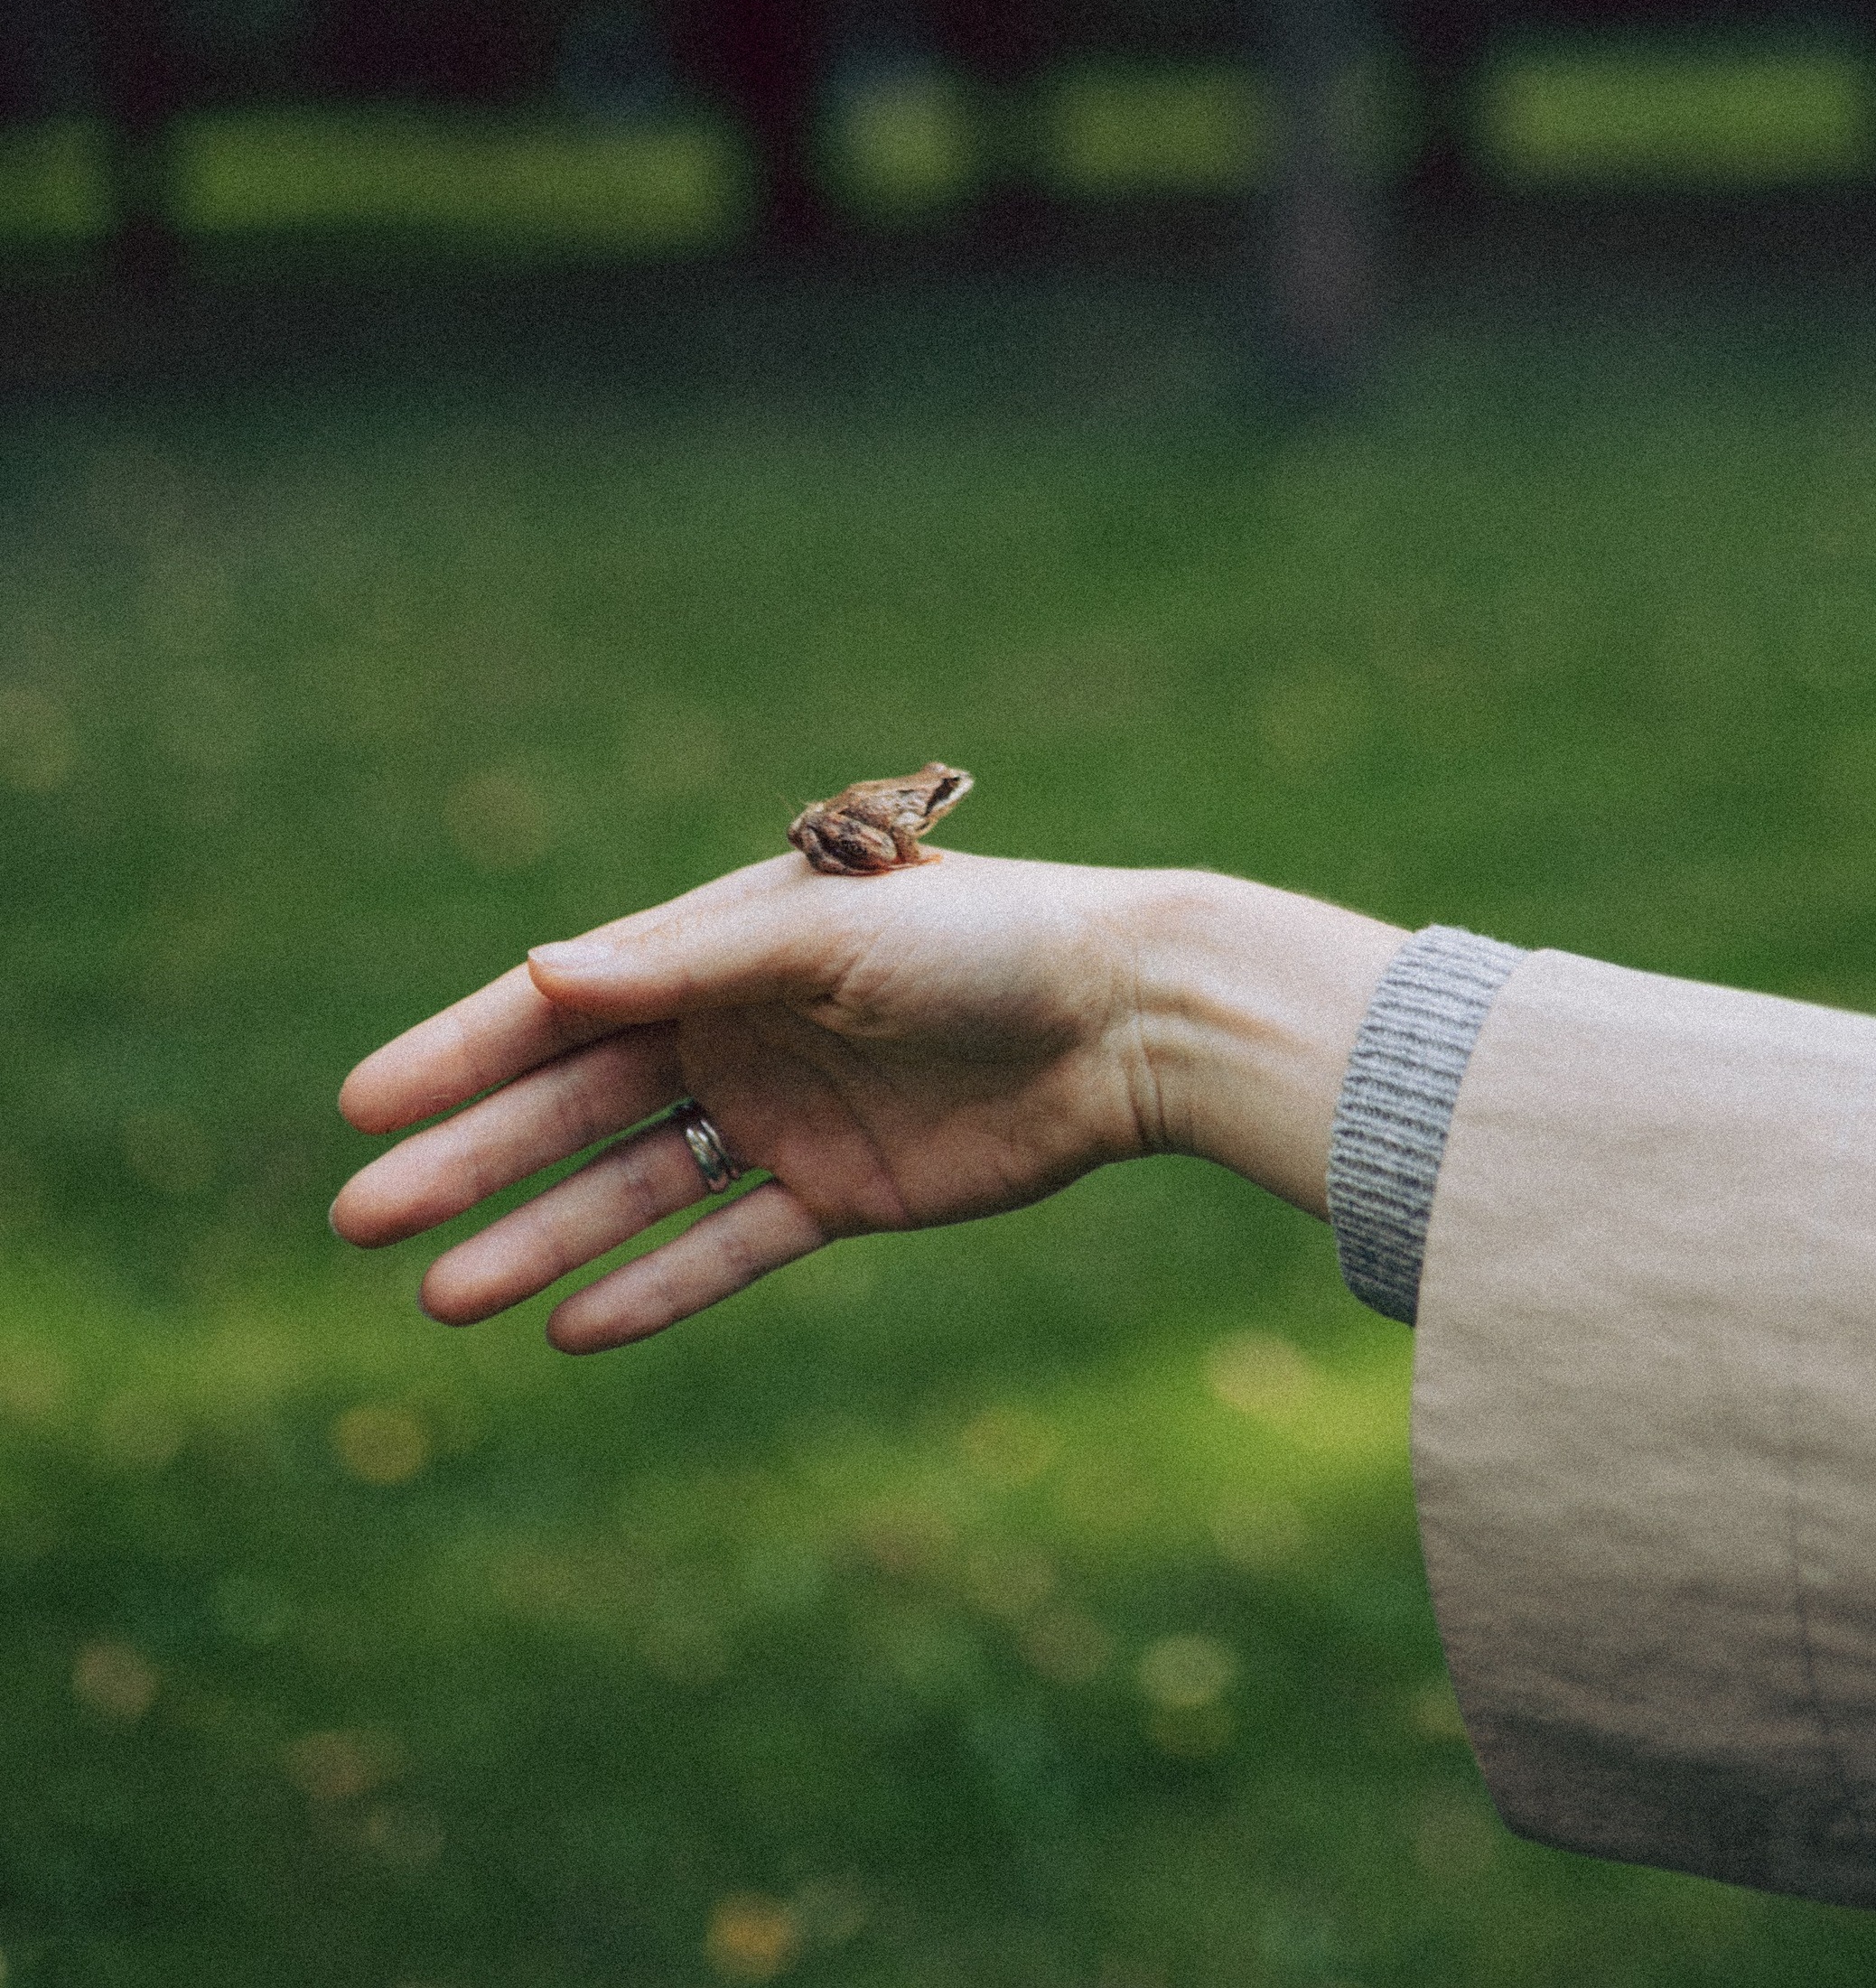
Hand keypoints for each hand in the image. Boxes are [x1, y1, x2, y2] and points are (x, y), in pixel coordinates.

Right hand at [331, 850, 1400, 1353]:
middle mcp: (741, 1029)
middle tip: (360, 1219)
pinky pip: (729, 1248)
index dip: (461, 1055)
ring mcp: (788, 1114)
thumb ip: (682, 961)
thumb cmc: (980, 940)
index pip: (563, 1010)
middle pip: (578, 1108)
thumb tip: (536, 976)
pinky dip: (655, 1286)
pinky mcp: (845, 1191)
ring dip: (542, 1238)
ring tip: (440, 1297)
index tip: (360, 1105)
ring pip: (636, 1188)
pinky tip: (566, 1328)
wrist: (1130, 1016)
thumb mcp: (823, 932)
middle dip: (471, 1159)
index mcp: (722, 950)